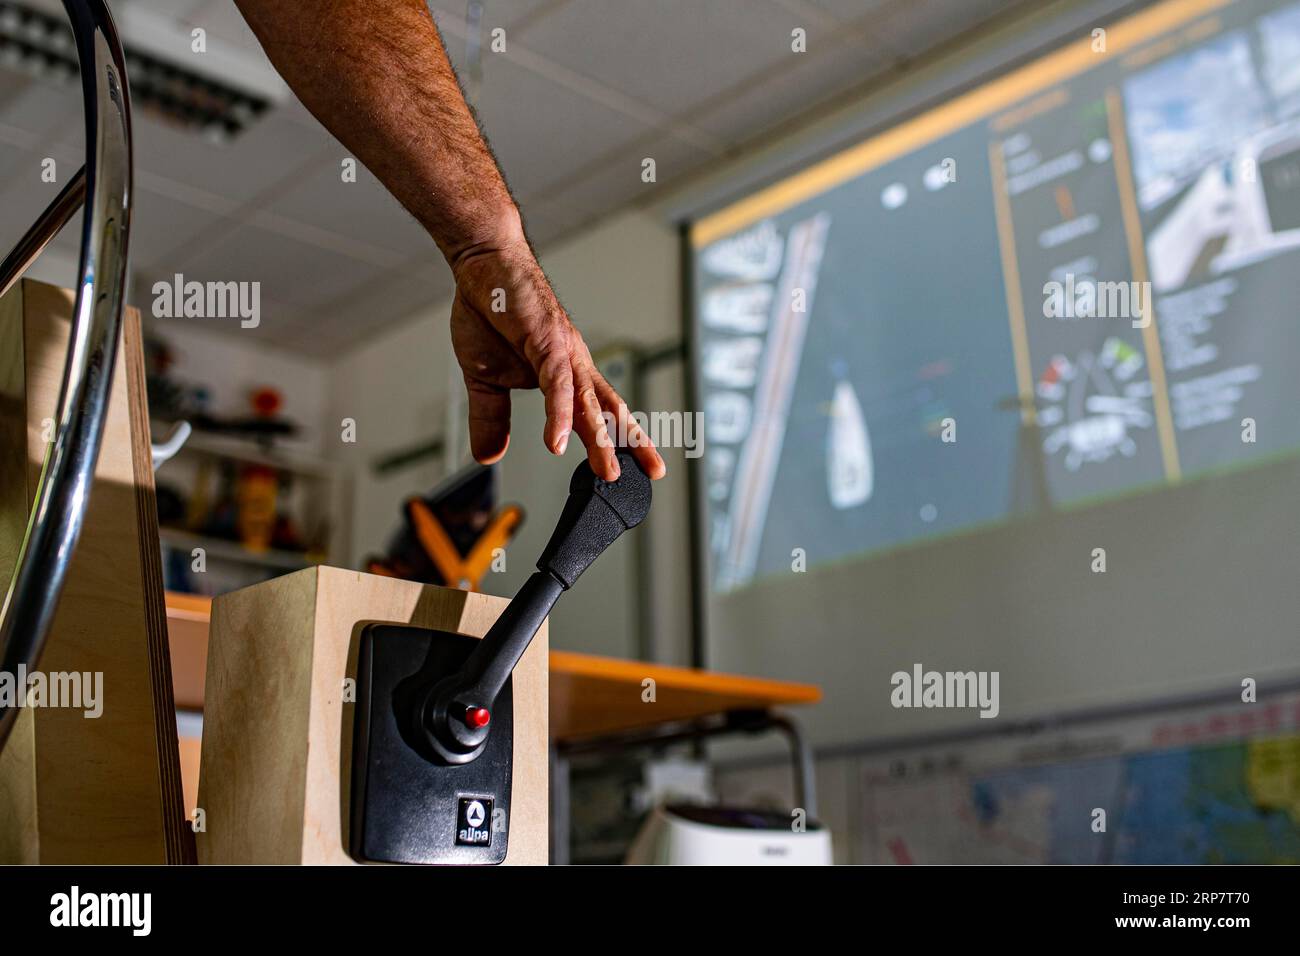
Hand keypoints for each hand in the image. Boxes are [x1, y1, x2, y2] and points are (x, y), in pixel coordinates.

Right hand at [448, 235, 665, 482]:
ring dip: (599, 439)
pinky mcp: (546, 341)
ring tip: (607, 471)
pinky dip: (558, 414)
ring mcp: (564, 353)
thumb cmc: (490, 312)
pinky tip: (557, 440)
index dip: (619, 441)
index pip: (599, 414)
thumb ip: (491, 419)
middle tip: (651, 474)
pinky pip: (556, 384)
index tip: (635, 469)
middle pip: (608, 411)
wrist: (482, 265)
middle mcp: (574, 364)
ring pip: (588, 403)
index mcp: (565, 374)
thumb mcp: (485, 380)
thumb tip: (489, 457)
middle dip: (631, 444)